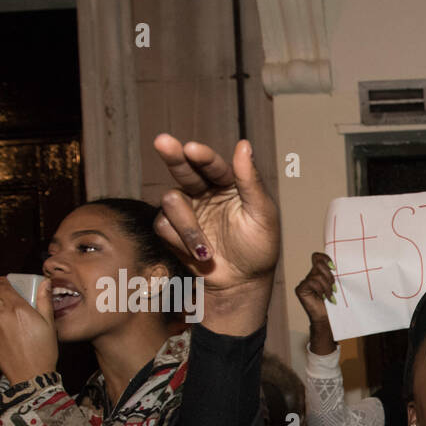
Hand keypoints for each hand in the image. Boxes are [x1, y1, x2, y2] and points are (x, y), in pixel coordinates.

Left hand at [0, 276, 57, 385]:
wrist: (31, 375)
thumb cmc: (44, 351)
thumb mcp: (49, 324)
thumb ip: (45, 301)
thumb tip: (45, 283)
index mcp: (17, 308)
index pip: (1, 284)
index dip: (3, 281)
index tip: (8, 283)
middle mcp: (1, 315)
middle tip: (5, 297)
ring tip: (12, 320)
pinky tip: (11, 334)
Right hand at [152, 134, 279, 334]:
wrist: (241, 283)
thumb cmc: (258, 248)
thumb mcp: (263, 215)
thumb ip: (251, 182)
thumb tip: (244, 144)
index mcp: (228, 182)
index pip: (213, 165)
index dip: (203, 157)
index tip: (192, 149)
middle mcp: (204, 189)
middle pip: (184, 168)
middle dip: (173, 156)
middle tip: (163, 142)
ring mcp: (185, 207)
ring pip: (171, 200)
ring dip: (188, 227)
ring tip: (206, 251)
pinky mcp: (170, 226)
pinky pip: (163, 224)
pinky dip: (181, 242)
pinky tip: (200, 255)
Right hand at [295, 252, 338, 354]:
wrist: (328, 319)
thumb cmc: (335, 304)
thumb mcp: (337, 286)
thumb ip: (334, 274)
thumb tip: (336, 264)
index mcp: (318, 273)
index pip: (317, 257)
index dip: (325, 258)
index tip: (334, 268)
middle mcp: (310, 276)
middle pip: (318, 264)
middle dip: (329, 275)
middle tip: (334, 287)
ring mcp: (304, 283)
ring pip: (317, 275)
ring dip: (327, 286)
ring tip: (330, 295)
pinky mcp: (300, 289)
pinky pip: (311, 282)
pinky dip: (321, 290)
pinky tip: (324, 298)